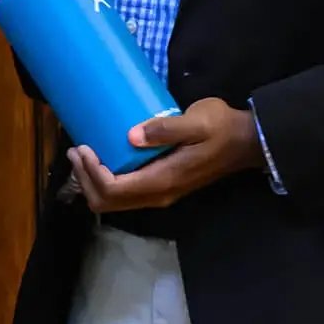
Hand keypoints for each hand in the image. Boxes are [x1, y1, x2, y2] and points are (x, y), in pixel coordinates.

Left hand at [67, 98, 261, 213]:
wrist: (248, 142)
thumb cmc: (223, 128)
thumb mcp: (197, 121)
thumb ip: (165, 129)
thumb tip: (130, 135)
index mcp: (163, 180)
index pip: (115, 190)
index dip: (91, 173)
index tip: (83, 147)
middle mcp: (158, 194)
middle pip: (108, 202)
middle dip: (85, 179)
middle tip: (76, 150)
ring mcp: (160, 193)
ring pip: (115, 201)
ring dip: (93, 181)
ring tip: (83, 154)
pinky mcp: (161, 186)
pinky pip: (125, 193)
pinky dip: (106, 181)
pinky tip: (103, 159)